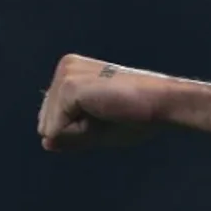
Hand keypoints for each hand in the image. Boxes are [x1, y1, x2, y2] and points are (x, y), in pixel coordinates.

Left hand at [37, 54, 168, 150]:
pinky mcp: (69, 86)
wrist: (165, 102)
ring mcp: (66, 75)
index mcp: (73, 72)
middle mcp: (66, 68)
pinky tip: (105, 113)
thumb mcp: (99, 129)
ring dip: (80, 132)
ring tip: (109, 113)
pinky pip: (57, 130)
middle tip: (110, 115)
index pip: (54, 119)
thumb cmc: (140, 116)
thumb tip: (45, 142)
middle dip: (76, 131)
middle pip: (46, 123)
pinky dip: (81, 132)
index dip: (81, 129)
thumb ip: (71, 135)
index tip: (111, 113)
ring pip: (50, 128)